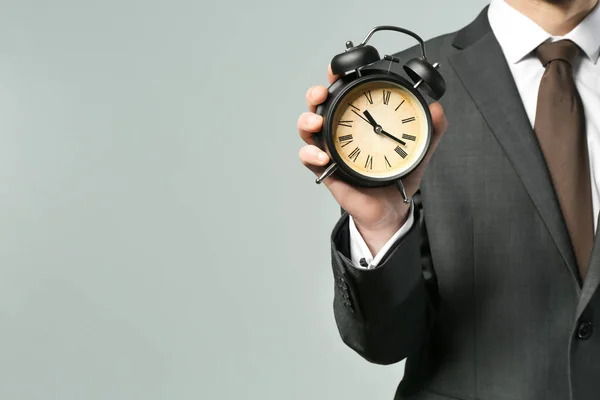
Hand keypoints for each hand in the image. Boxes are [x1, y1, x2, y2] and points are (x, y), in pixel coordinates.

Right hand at [298, 65, 447, 253]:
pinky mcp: (326, 170)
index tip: (337, 69)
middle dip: (314, 94)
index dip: (336, 77)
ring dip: (307, 121)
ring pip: (307, 129)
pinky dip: (311, 154)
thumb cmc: (399, 175)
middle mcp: (341, 130)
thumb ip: (431, 128)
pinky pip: (309, 158)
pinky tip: (323, 156)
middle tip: (321, 93)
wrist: (392, 208)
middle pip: (318, 105)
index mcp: (360, 120)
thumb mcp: (418, 148)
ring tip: (316, 123)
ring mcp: (331, 149)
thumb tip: (438, 108)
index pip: (345, 92)